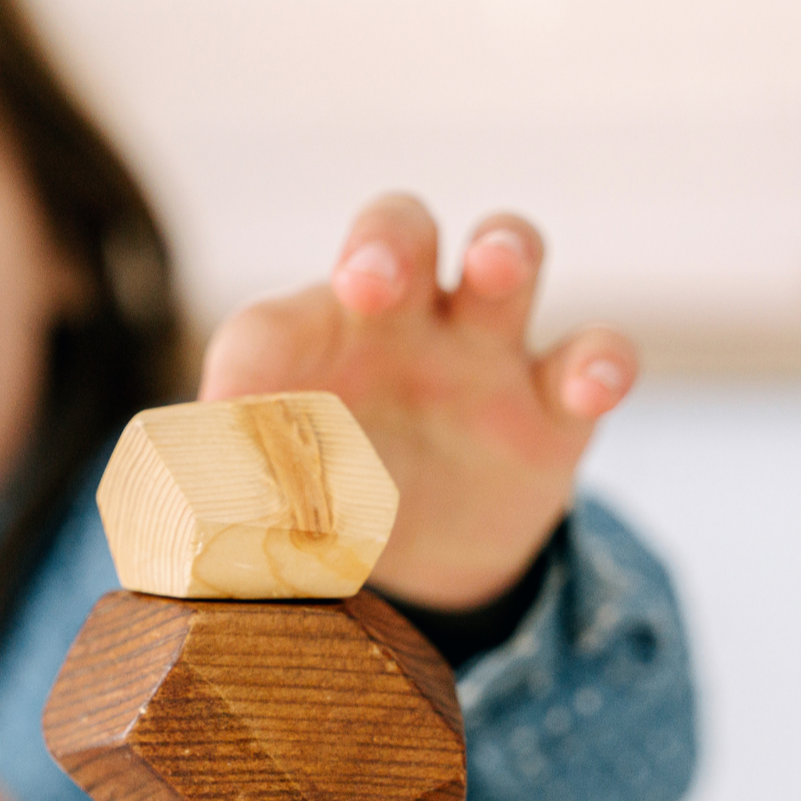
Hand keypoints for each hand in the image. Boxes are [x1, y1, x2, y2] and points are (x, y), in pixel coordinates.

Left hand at [198, 194, 635, 610]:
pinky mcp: (552, 409)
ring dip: (503, 250)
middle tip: (368, 282)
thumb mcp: (272, 519)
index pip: (269, 327)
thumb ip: (238, 523)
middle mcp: (396, 325)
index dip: (246, 367)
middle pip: (396, 233)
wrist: (418, 568)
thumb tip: (200, 549)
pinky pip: (593, 357)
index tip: (228, 422)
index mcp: (305, 346)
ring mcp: (481, 355)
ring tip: (493, 266)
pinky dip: (600, 362)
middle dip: (384, 242)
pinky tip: (588, 385)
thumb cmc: (324, 507)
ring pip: (503, 260)